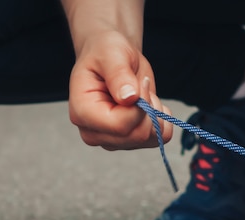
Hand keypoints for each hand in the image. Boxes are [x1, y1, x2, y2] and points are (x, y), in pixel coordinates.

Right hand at [68, 30, 172, 150]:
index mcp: (82, 112)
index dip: (141, 105)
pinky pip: (158, 139)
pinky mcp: (129, 141)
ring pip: (149, 139)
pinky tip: (151, 105)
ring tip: (143, 94)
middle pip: (137, 136)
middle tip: (142, 86)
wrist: (112, 59)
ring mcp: (112, 140)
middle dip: (149, 109)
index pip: (120, 125)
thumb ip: (119, 74)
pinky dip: (162, 121)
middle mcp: (94, 132)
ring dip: (155, 113)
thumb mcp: (111, 54)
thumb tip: (130, 98)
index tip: (142, 82)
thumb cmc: (106, 52)